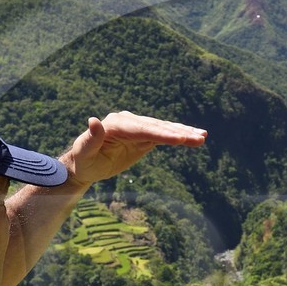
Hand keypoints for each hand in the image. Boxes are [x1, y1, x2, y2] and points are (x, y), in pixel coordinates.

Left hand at [57, 112, 206, 187]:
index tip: (179, 139)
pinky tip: (195, 137)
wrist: (85, 165)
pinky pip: (164, 136)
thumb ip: (91, 138)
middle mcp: (129, 122)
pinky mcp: (144, 137)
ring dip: (183, 133)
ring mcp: (138, 128)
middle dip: (178, 133)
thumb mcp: (83, 152)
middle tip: (199, 137)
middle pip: (157, 127)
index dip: (162, 134)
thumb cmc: (83, 160)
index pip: (143, 129)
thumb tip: (94, 121)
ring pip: (164, 129)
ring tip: (203, 136)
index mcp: (117, 124)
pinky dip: (179, 136)